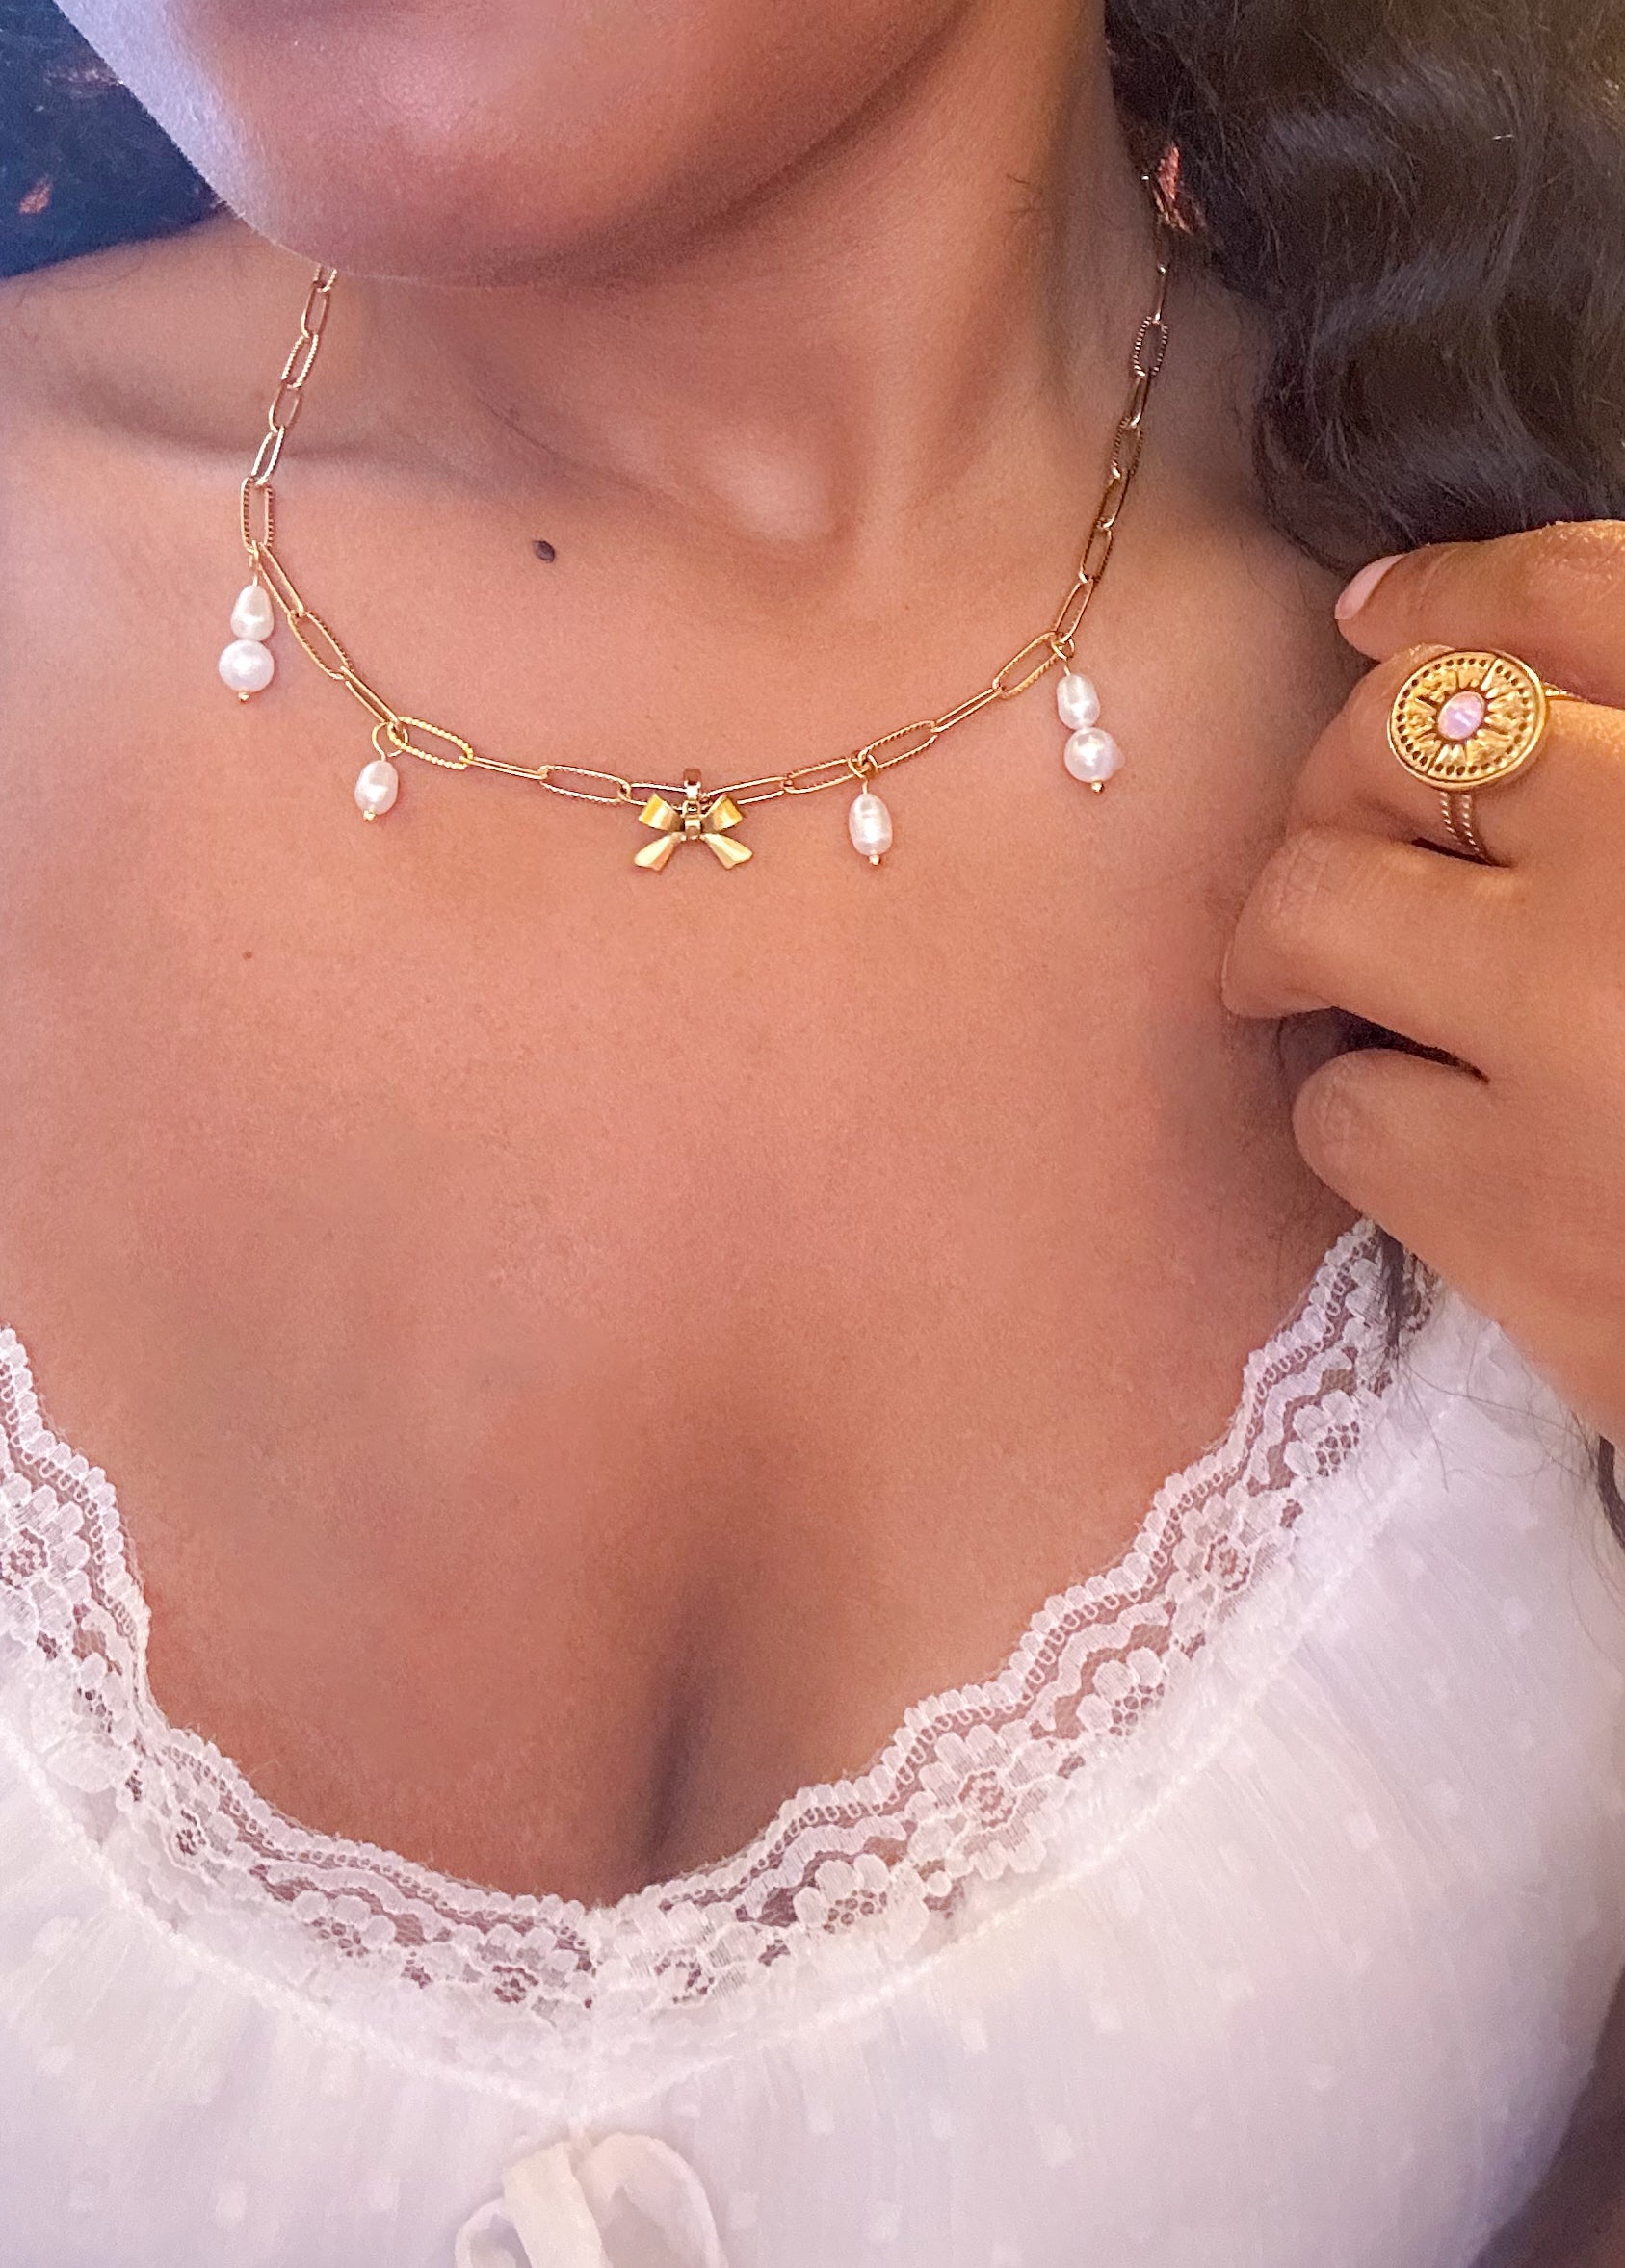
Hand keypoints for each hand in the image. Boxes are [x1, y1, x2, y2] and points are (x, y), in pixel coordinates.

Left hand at [1222, 521, 1624, 1447]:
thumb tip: (1444, 657)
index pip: (1587, 595)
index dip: (1457, 592)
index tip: (1379, 614)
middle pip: (1402, 738)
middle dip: (1337, 788)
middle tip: (1339, 850)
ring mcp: (1577, 1023)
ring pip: (1316, 907)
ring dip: (1306, 954)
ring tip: (1357, 1006)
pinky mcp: (1509, 1202)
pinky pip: (1337, 1108)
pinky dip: (1363, 1123)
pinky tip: (1440, 1155)